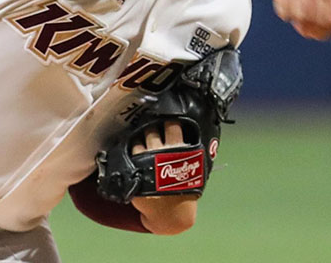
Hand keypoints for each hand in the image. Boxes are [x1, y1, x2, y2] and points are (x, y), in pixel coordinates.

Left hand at [130, 120, 197, 234]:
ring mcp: (148, 158)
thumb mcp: (196, 169)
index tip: (168, 118)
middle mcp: (164, 151)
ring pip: (143, 135)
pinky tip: (136, 148)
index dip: (170, 119)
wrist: (170, 212)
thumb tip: (197, 135)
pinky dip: (133, 146)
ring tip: (145, 138)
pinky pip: (132, 148)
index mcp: (182, 150)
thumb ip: (194, 151)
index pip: (175, 125)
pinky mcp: (136, 166)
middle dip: (154, 125)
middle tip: (155, 127)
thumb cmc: (185, 190)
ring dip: (143, 134)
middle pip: (155, 127)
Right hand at [244, 0, 330, 40]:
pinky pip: (286, 13)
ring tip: (295, 18)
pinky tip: (284, 8)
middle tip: (302, 28)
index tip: (314, 34)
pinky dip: (284, 15)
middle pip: (318, 22)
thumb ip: (320, 15)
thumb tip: (312, 35)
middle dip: (309, 30)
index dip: (323, 34)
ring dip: (297, 23)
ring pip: (302, 18)